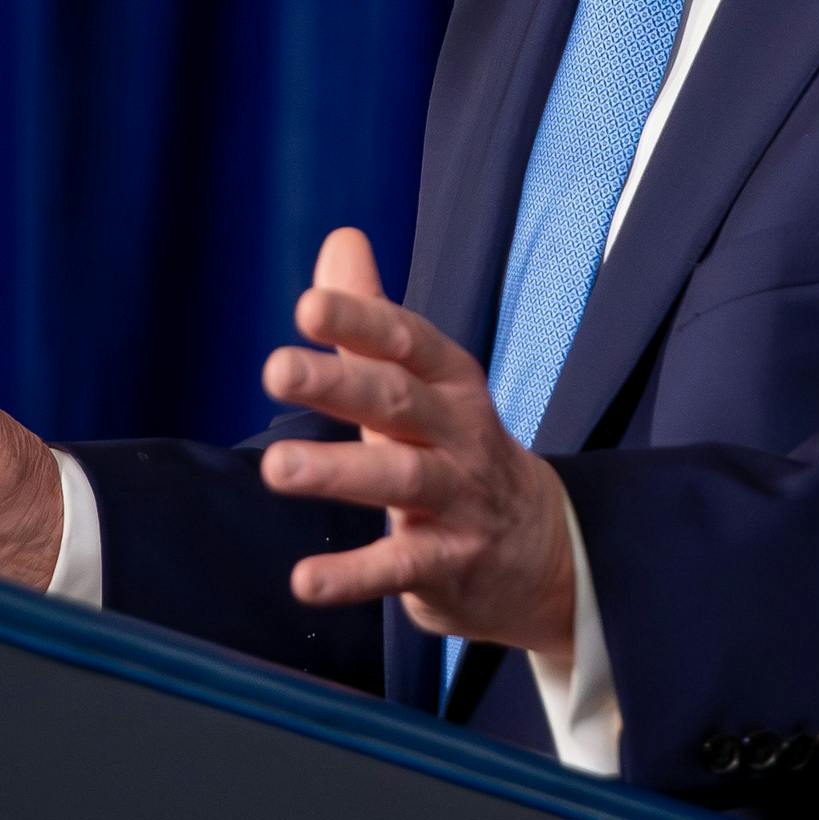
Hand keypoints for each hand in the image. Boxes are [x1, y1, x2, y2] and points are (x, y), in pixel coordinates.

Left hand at [254, 228, 576, 653]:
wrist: (543, 550)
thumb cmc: (458, 451)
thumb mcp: (424, 383)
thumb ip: (373, 318)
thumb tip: (340, 238)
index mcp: (449, 382)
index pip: (406, 342)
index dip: (362, 321)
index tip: (309, 305)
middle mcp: (458, 434)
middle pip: (399, 403)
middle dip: (340, 383)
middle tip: (275, 369)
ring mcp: (459, 501)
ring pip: (401, 482)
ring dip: (338, 473)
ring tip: (277, 468)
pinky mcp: (450, 564)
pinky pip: (401, 567)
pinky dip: (354, 575)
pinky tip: (305, 581)